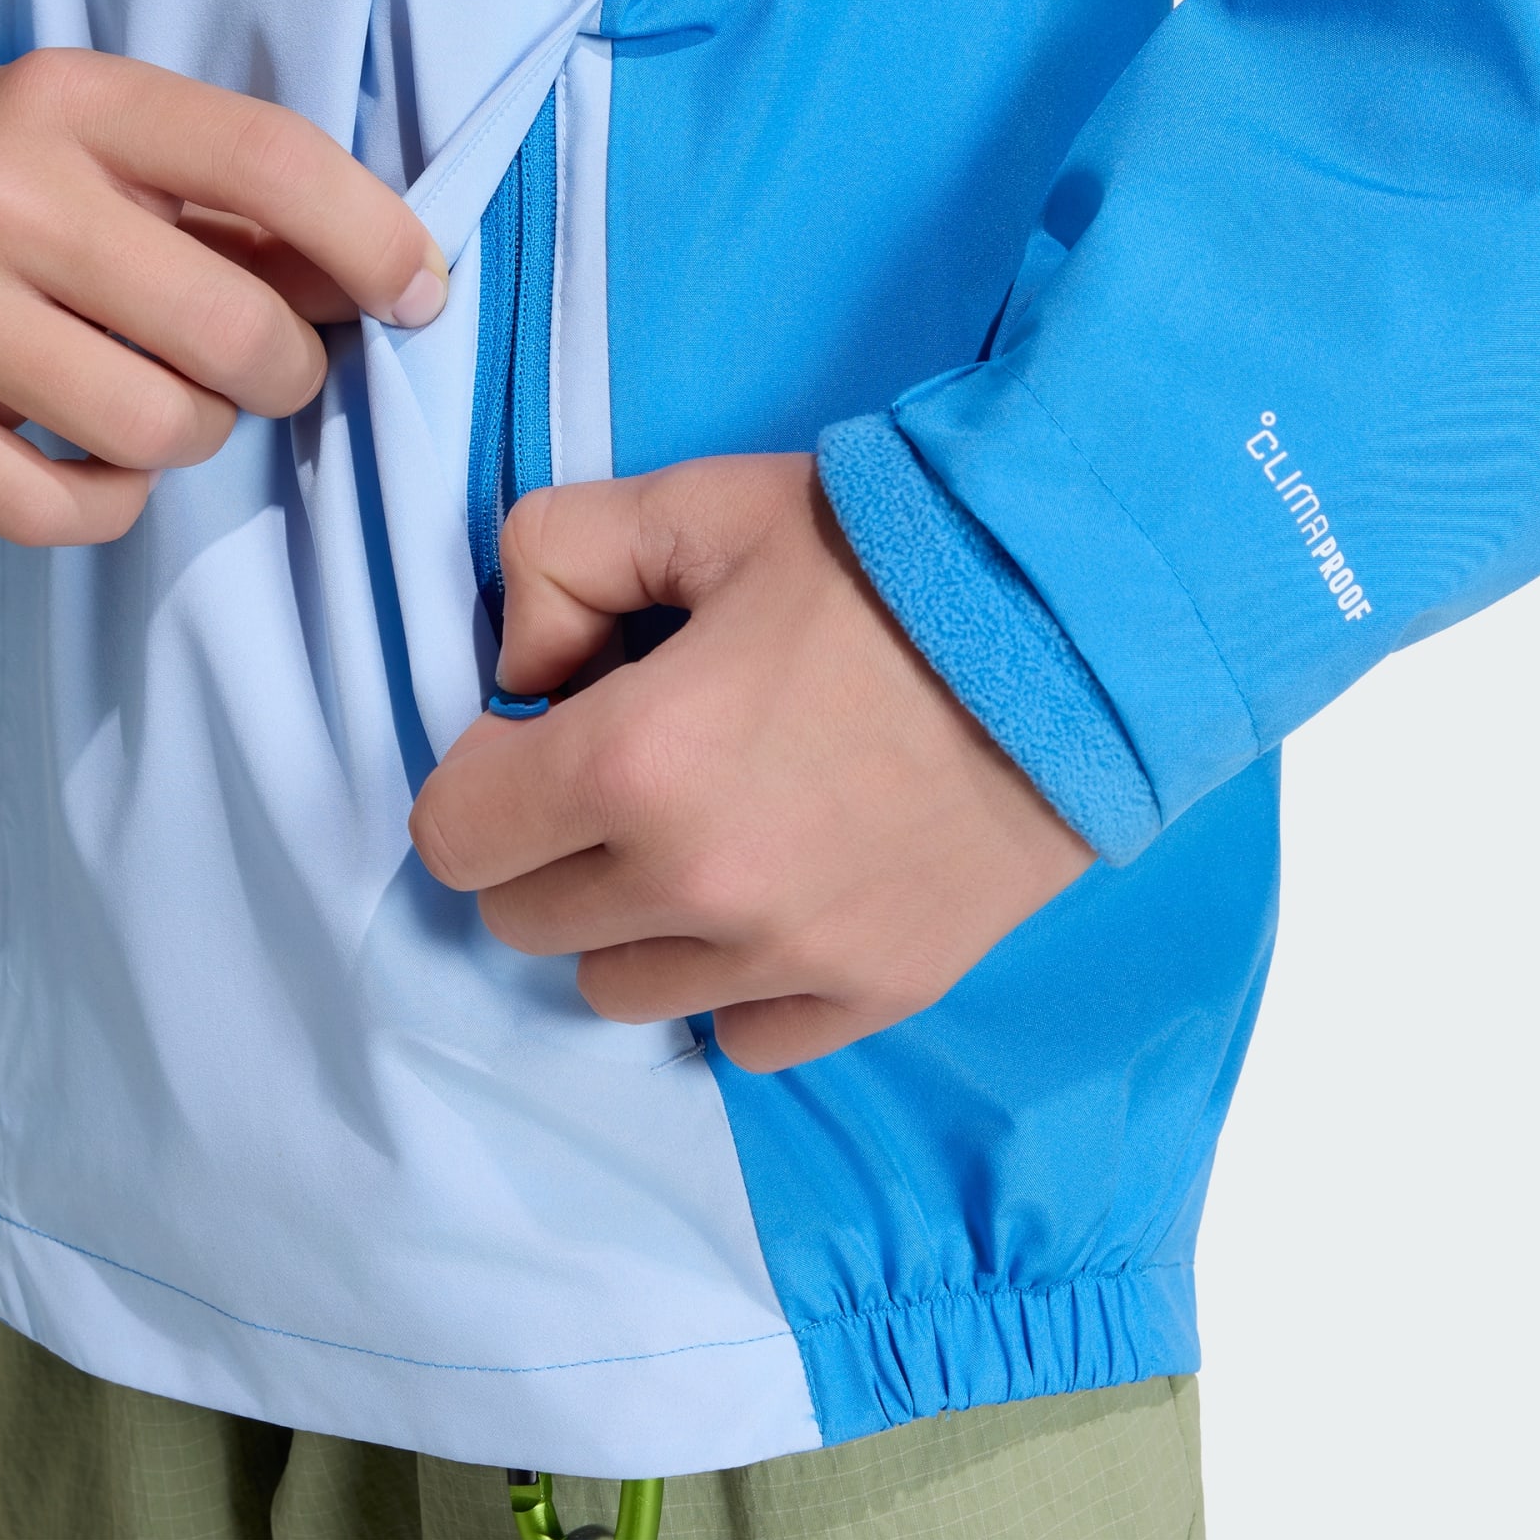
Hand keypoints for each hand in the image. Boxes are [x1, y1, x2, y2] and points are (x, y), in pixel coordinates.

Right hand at [0, 50, 445, 544]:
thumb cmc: (1, 175)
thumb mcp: (115, 144)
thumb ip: (250, 208)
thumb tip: (394, 283)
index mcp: (76, 102)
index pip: (274, 162)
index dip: (376, 240)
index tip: (415, 292)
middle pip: (233, 332)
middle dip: (282, 370)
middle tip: (259, 365)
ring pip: (160, 431)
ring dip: (194, 433)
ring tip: (155, 395)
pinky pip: (65, 508)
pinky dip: (111, 500)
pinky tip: (93, 454)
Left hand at [409, 455, 1092, 1071]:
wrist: (1083, 621)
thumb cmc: (887, 553)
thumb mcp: (695, 504)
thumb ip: (551, 562)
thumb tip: (521, 676)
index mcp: (634, 762)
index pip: (455, 834)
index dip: (481, 774)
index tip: (542, 732)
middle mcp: (697, 887)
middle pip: (525, 921)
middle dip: (546, 844)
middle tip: (624, 770)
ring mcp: (790, 956)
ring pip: (617, 990)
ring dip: (629, 918)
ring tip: (704, 831)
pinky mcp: (876, 992)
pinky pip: (738, 1036)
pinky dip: (731, 980)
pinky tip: (775, 894)